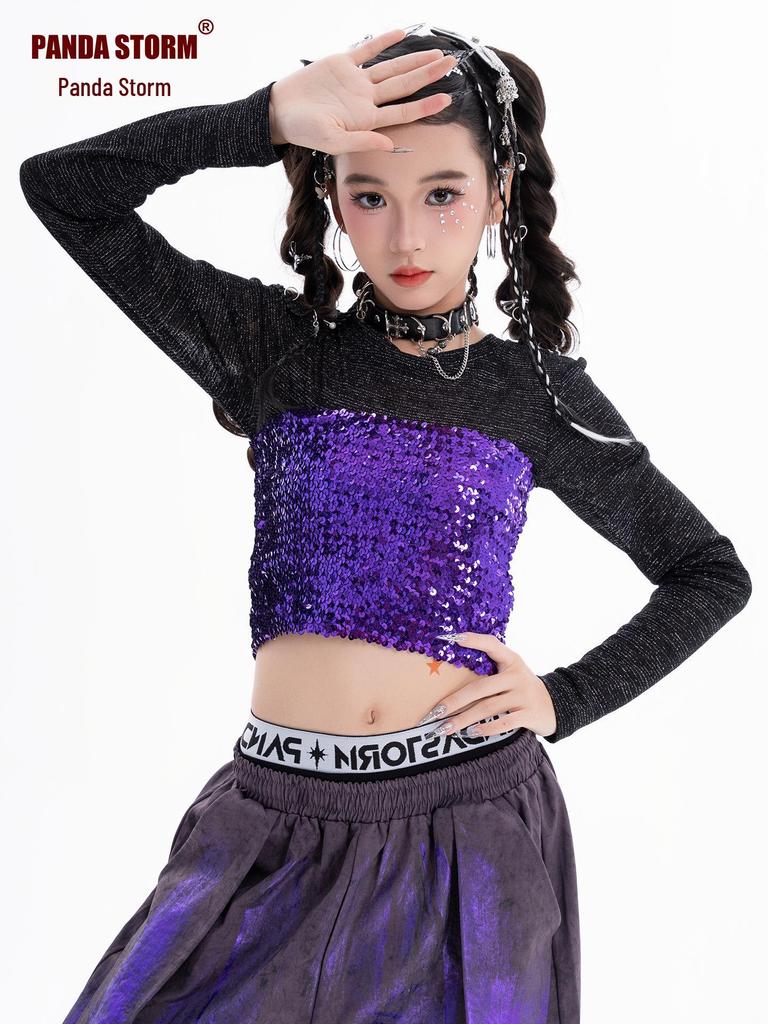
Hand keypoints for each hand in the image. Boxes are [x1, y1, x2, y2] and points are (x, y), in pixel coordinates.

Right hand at [268, 26, 457, 154]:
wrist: (281, 112)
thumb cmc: (305, 131)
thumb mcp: (333, 142)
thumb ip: (362, 141)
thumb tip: (390, 144)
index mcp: (367, 119)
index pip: (403, 111)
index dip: (425, 105)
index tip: (447, 98)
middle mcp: (366, 99)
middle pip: (404, 85)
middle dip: (429, 75)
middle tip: (452, 64)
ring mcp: (356, 80)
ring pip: (392, 68)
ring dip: (414, 60)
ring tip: (437, 53)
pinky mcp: (342, 63)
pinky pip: (367, 50)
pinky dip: (384, 42)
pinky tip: (401, 35)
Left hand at [417, 632, 557, 739]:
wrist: (557, 705)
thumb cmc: (522, 687)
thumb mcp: (513, 671)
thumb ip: (491, 668)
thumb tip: (451, 675)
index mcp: (511, 660)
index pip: (492, 644)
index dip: (474, 640)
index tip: (453, 637)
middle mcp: (517, 676)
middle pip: (479, 688)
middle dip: (454, 702)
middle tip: (434, 713)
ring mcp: (523, 695)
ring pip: (487, 708)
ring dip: (463, 720)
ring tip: (445, 728)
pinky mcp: (529, 714)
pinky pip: (503, 723)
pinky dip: (485, 729)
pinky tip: (471, 733)